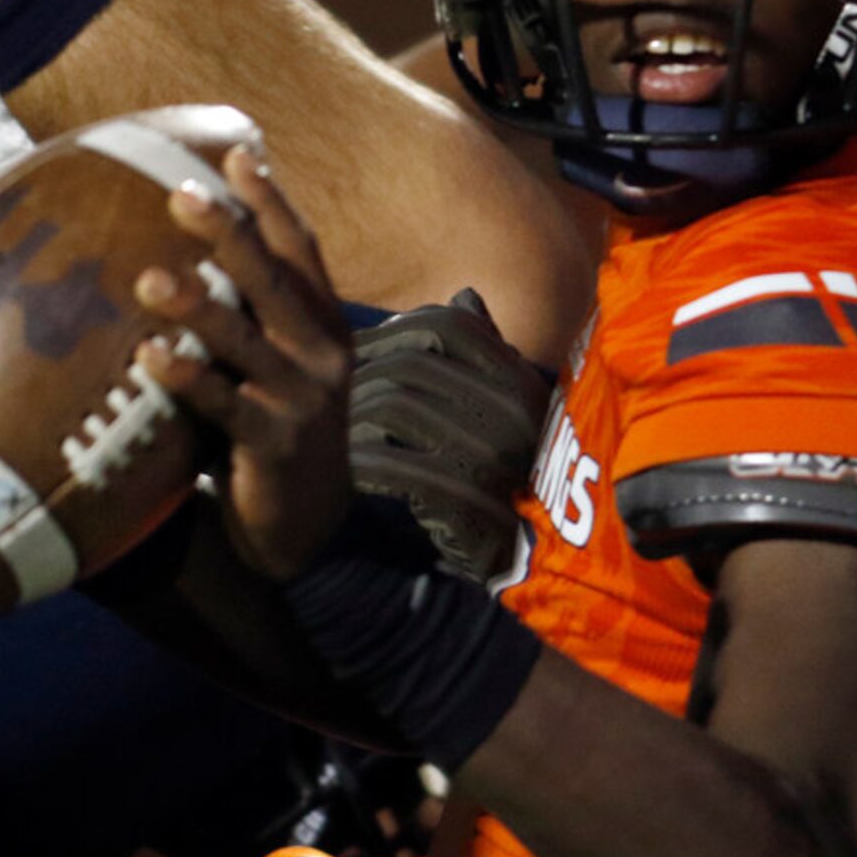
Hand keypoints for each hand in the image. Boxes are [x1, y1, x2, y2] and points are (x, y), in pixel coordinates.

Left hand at [132, 147, 352, 582]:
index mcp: (322, 322)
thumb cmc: (274, 422)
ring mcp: (301, 397)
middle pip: (271, 279)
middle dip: (228, 232)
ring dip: (195, 305)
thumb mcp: (276, 359)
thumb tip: (191, 243)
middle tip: (179, 193)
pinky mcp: (274, 442)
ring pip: (243, 338)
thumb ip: (251, 310)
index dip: (271, 201)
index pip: (300, 248)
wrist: (308, 522)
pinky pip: (224, 404)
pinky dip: (186, 378)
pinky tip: (148, 356)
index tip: (237, 154)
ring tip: (147, 278)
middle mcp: (320, 351)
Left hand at [349, 289, 548, 582]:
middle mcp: (514, 411)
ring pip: (394, 407)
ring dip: (352, 416)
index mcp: (521, 379)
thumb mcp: (504, 406)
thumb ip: (484, 352)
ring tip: (333, 429)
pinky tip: (346, 468)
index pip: (449, 323)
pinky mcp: (465, 502)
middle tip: (328, 393)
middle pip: (411, 363)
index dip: (394, 328)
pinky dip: (360, 461)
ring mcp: (492, 458)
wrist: (529, 561)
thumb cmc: (504, 473)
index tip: (356, 347)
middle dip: (360, 374)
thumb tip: (462, 295)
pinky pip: (392, 464)